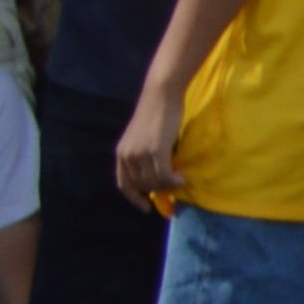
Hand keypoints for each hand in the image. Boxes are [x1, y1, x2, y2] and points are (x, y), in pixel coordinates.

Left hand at [110, 90, 172, 211]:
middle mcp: (127, 156)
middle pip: (142, 185)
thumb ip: (146, 154)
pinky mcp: (156, 151)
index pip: (124, 184)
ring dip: (167, 185)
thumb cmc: (156, 114)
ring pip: (153, 181)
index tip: (145, 207)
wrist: (161, 96)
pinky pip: (163, 175)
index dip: (134, 198)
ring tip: (180, 180)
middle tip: (173, 186)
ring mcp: (140, 154)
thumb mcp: (144, 138)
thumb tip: (157, 174)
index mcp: (121, 153)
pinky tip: (182, 178)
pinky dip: (173, 180)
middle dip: (157, 190)